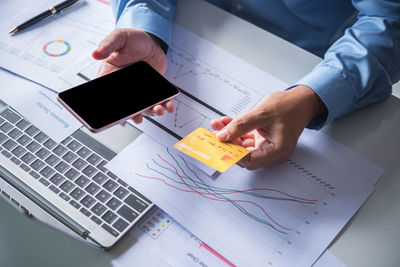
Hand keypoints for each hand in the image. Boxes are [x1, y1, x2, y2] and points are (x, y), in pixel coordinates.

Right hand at [92, 28, 173, 123]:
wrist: (151, 41)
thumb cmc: (132, 39)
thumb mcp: (119, 38)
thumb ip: (107, 45)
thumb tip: (95, 53)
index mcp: (110, 77)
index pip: (106, 95)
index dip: (110, 108)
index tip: (116, 113)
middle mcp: (124, 88)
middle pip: (126, 107)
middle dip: (133, 115)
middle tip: (138, 117)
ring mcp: (139, 92)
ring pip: (143, 108)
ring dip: (150, 112)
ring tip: (157, 110)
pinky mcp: (152, 91)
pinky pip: (157, 102)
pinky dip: (164, 106)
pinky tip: (168, 106)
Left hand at [211, 85, 325, 169]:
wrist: (302, 99)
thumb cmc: (290, 106)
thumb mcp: (261, 114)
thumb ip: (241, 125)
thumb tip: (223, 135)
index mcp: (277, 150)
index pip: (250, 161)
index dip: (233, 154)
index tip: (219, 144)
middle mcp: (272, 152)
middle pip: (244, 154)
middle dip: (228, 143)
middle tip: (216, 132)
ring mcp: (267, 146)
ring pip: (243, 146)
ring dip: (230, 135)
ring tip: (218, 125)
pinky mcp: (263, 139)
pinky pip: (246, 138)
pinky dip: (236, 131)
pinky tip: (227, 123)